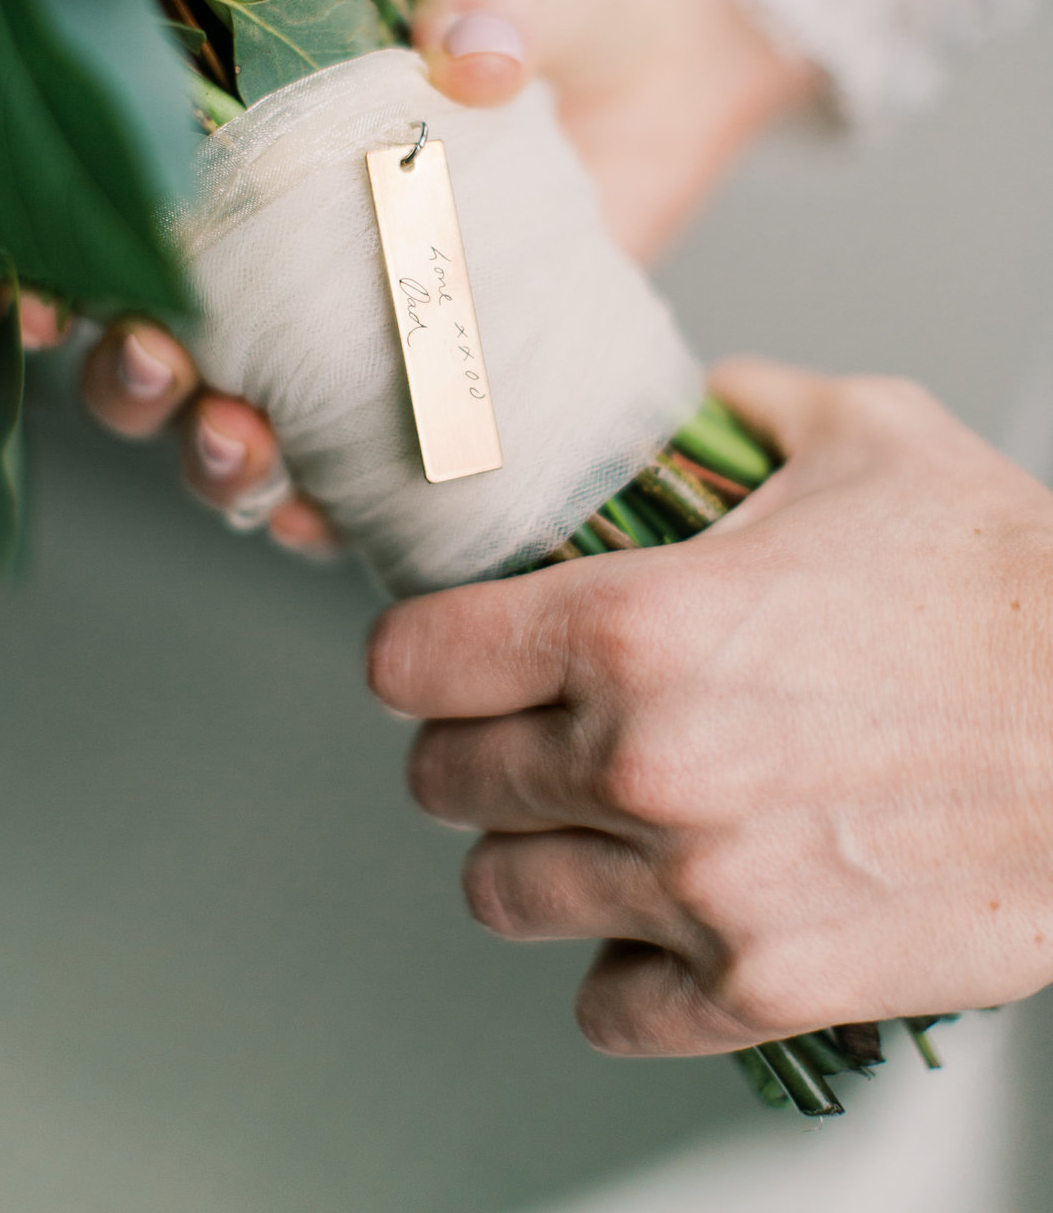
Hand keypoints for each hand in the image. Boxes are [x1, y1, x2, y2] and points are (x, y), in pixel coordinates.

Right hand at [44, 0, 814, 543]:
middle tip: (162, 373)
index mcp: (256, 143)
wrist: (674, 54)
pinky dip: (327, 514)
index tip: (46, 298)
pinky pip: (363, 477)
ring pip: (241, 426)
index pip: (130, 217)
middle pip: (162, 346)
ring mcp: (361, 329)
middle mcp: (288, 250)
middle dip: (132, 382)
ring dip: (215, 463)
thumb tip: (473, 60)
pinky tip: (321, 521)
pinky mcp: (446, 383)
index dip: (68, 268)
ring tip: (246, 455)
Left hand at [368, 361, 1052, 1054]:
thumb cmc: (1013, 587)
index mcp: (636, 624)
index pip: (414, 661)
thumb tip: (690, 401)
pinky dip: (617, 967)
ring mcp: (697, 885)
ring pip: (505, 893)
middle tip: (518, 733)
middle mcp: (643, 760)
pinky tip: (654, 917)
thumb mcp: (867, 436)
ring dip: (531, 854)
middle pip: (445, 781)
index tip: (436, 657)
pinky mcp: (762, 981)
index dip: (417, 652)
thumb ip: (740, 404)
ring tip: (582, 821)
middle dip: (470, 750)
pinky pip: (609, 1008)